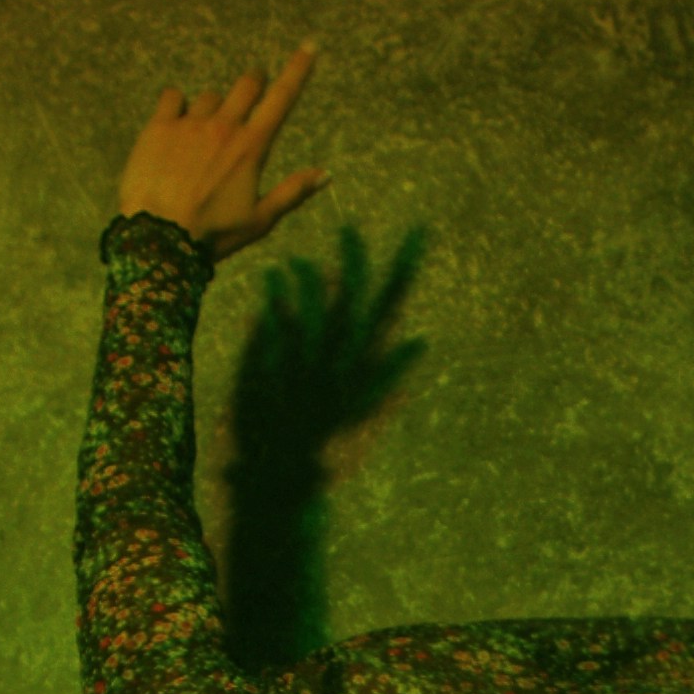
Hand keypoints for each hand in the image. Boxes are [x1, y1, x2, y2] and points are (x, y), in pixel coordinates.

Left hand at [118, 41, 328, 262]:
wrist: (159, 239)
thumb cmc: (213, 234)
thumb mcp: (259, 220)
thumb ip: (292, 192)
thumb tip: (327, 174)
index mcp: (251, 147)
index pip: (282, 98)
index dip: (298, 70)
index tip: (309, 47)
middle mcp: (223, 127)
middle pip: (246, 84)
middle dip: (254, 82)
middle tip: (252, 90)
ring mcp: (189, 124)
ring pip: (210, 96)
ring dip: (215, 106)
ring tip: (205, 132)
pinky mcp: (158, 127)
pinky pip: (173, 97)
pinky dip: (177, 104)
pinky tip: (175, 121)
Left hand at [230, 220, 431, 483]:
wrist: (282, 464)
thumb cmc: (323, 430)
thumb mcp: (365, 402)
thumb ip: (390, 367)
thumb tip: (420, 340)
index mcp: (364, 359)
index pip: (390, 304)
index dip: (403, 267)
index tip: (416, 232)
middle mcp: (342, 356)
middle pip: (355, 297)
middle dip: (355, 260)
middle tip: (349, 228)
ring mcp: (310, 360)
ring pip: (317, 305)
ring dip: (309, 277)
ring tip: (295, 260)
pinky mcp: (278, 364)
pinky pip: (279, 318)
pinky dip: (277, 294)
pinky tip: (273, 273)